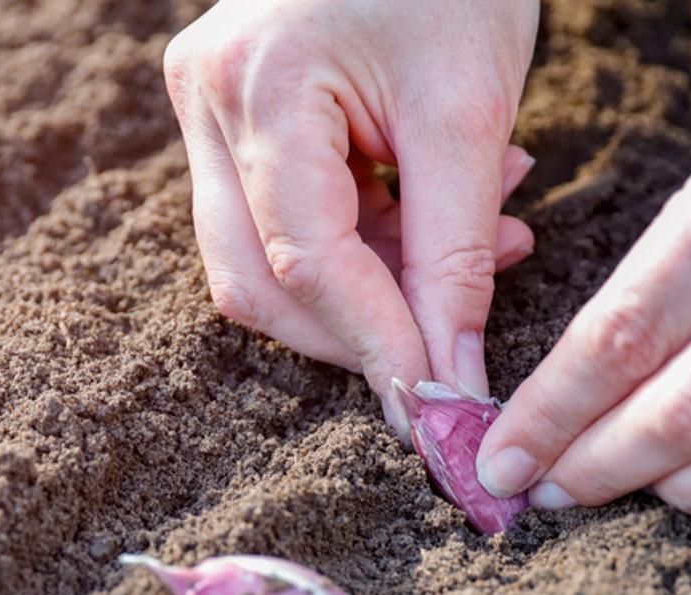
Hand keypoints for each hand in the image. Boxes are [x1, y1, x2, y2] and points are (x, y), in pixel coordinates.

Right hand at [163, 0, 541, 432]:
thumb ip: (457, 255)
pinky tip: (438, 213)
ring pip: (260, 262)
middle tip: (455, 340)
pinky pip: (277, 221)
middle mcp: (208, 100)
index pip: (306, 261)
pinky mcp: (229, 115)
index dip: (375, 346)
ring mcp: (206, 107)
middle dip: (359, 330)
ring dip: (369, 287)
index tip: (440, 411)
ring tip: (484, 241)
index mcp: (260, 86)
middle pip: (256, 279)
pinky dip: (361, 244)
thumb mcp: (472, 113)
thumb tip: (450, 380)